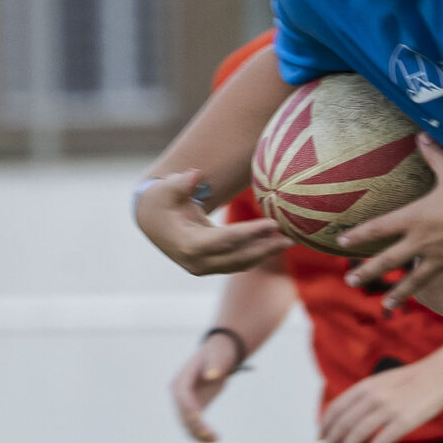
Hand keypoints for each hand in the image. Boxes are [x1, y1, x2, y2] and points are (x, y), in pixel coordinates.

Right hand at [134, 169, 291, 275]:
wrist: (151, 221)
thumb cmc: (161, 200)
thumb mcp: (167, 188)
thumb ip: (181, 183)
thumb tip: (195, 175)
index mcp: (188, 245)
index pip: (226, 240)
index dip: (251, 232)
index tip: (272, 223)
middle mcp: (197, 262)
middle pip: (238, 257)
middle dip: (265, 248)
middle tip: (290, 238)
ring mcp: (203, 267)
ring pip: (240, 263)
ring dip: (264, 253)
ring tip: (287, 241)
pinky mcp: (211, 266)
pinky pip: (237, 262)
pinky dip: (255, 253)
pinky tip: (273, 243)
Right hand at [169, 332, 245, 442]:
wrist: (218, 356)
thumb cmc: (218, 354)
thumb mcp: (218, 356)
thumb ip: (215, 365)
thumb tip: (211, 375)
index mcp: (181, 379)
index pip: (182, 395)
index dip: (188, 407)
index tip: (198, 417)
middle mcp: (178, 393)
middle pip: (182, 412)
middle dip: (195, 425)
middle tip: (210, 435)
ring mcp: (184, 403)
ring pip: (186, 423)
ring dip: (198, 434)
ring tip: (215, 439)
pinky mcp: (194, 409)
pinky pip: (193, 425)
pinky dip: (201, 434)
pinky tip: (214, 439)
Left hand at [318, 359, 442, 442]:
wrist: (441, 374)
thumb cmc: (414, 379)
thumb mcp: (383, 380)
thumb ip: (366, 395)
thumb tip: (350, 413)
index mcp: (366, 386)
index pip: (337, 407)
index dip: (325, 425)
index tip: (320, 438)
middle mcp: (373, 397)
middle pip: (344, 423)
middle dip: (332, 441)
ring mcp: (388, 409)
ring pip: (358, 434)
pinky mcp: (404, 421)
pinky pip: (381, 442)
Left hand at [340, 140, 442, 306]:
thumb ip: (433, 155)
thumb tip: (421, 135)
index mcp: (414, 218)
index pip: (378, 228)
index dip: (358, 235)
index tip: (341, 244)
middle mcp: (422, 243)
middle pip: (388, 261)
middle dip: (367, 273)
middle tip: (349, 282)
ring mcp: (442, 260)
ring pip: (415, 282)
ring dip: (399, 294)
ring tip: (386, 306)